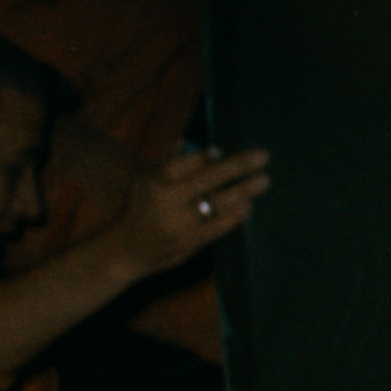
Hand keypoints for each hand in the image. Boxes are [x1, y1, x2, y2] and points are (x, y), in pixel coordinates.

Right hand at [118, 145, 270, 275]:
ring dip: (244, 191)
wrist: (125, 251)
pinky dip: (236, 214)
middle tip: (264, 156)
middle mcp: (166, 201)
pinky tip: (248, 205)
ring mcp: (179, 223)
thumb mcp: (144, 181)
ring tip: (264, 181)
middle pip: (208, 178)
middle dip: (238, 165)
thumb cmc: (141, 209)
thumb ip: (167, 161)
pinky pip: (219, 226)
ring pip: (218, 203)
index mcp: (154, 181)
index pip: (188, 161)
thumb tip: (187, 140)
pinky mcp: (190, 243)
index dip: (209, 154)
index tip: (222, 151)